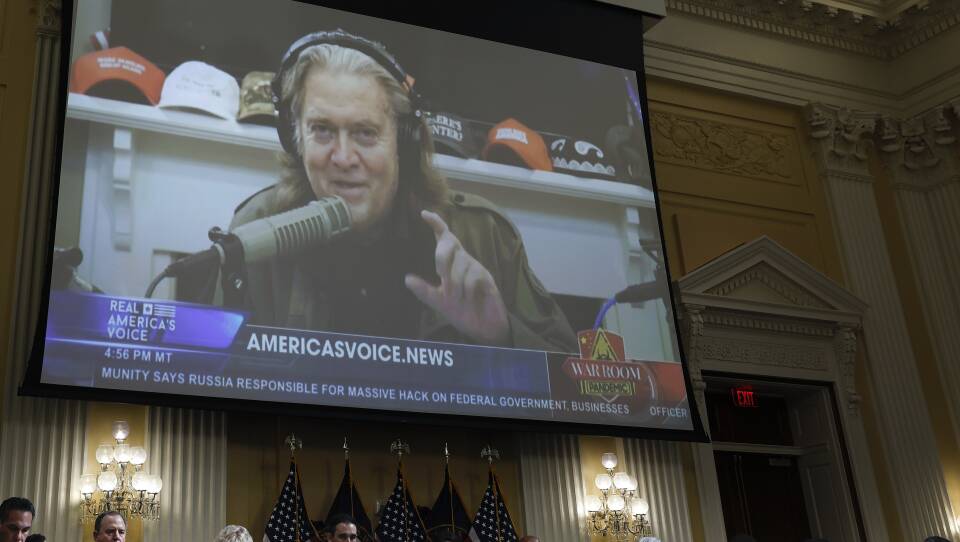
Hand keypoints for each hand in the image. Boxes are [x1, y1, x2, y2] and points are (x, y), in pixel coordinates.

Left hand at [404, 210, 509, 344]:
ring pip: (461, 264)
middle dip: (442, 257)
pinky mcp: (488, 280)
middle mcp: (464, 262)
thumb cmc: (463, 312)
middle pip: (450, 244)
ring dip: (455, 284)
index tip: (424, 214)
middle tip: (440, 274)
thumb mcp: (439, 302)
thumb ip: (424, 291)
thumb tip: (406, 278)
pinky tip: (469, 300)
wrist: (483, 329)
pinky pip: (473, 278)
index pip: (444, 239)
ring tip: (457, 299)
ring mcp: (477, 270)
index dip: (436, 225)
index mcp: (452, 265)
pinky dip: (467, 290)